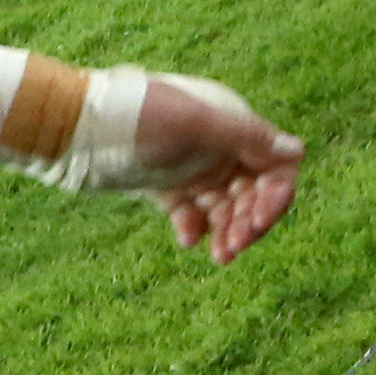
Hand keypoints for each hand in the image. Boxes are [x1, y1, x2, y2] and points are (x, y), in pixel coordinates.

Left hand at [131, 76, 304, 265]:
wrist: (77, 126)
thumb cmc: (137, 118)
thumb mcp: (195, 124)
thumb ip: (246, 136)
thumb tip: (298, 150)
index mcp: (232, 126)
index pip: (277, 166)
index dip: (275, 196)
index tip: (256, 220)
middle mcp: (217, 147)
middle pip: (253, 193)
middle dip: (248, 222)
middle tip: (232, 247)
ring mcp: (191, 167)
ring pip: (224, 207)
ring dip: (226, 231)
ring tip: (218, 256)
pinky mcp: (164, 185)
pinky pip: (190, 213)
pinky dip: (193, 227)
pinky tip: (185, 239)